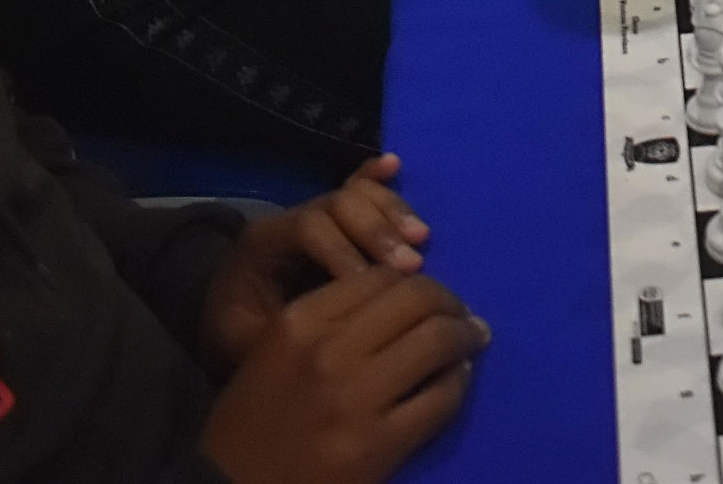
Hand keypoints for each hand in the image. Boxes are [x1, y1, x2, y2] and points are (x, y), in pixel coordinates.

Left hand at [196, 154, 432, 374]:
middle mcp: (290, 218)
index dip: (342, 251)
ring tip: (422, 239)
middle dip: (377, 231)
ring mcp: (314, 213)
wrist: (227, 320)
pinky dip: (378, 178)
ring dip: (392, 213)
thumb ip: (286, 330)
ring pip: (356, 194)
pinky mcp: (335, 219)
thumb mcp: (248, 341)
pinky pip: (358, 186)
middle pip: (337, 205)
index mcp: (263, 243)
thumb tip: (343, 325)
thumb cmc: (239, 333)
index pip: (308, 230)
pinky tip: (395, 165)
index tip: (369, 285)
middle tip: (411, 266)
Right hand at [196, 262, 485, 483]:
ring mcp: (354, 398)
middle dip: (450, 302)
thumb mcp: (274, 354)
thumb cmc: (252, 423)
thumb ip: (328, 321)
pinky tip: (454, 383)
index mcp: (297, 322)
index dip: (415, 282)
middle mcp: (328, 351)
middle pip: (417, 299)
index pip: (380, 277)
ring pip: (438, 340)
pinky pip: (441, 397)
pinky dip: (457, 384)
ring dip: (464, 336)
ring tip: (471, 341)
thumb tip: (402, 297)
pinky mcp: (378, 445)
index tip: (429, 297)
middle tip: (462, 316)